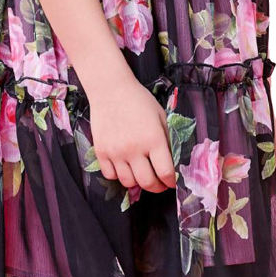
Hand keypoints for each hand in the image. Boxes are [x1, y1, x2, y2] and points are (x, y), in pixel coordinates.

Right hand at [88, 78, 176, 193]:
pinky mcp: (101, 152)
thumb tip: (174, 162)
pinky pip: (110, 175)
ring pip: (128, 182)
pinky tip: (124, 166)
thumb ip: (168, 139)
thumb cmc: (139, 100)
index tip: (172, 182)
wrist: (110, 89)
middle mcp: (134, 148)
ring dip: (138, 182)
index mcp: (153, 139)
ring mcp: (116, 152)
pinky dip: (119, 175)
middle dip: (157, 187)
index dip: (172, 182)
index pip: (166, 173)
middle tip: (159, 183)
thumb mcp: (160, 116)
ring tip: (141, 173)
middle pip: (147, 183)